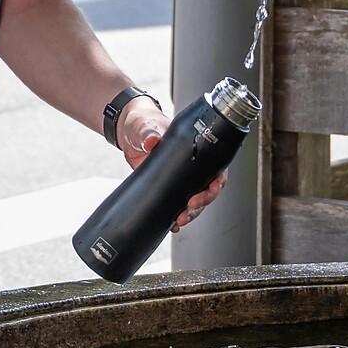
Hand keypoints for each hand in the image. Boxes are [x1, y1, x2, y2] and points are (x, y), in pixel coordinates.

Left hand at [117, 100, 225, 232]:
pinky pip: (176, 205)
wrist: (129, 133)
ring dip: (191, 213)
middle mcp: (190, 167)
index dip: (217, 181)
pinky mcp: (166, 188)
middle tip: (190, 206)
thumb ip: (149, 133)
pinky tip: (172, 225)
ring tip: (180, 220)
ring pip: (193, 202)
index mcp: (194, 149)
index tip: (212, 188)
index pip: (215, 167)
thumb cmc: (144, 123)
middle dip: (202, 202)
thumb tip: (152, 141)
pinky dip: (175, 217)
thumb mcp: (146, 126)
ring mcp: (179, 179)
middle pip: (205, 189)